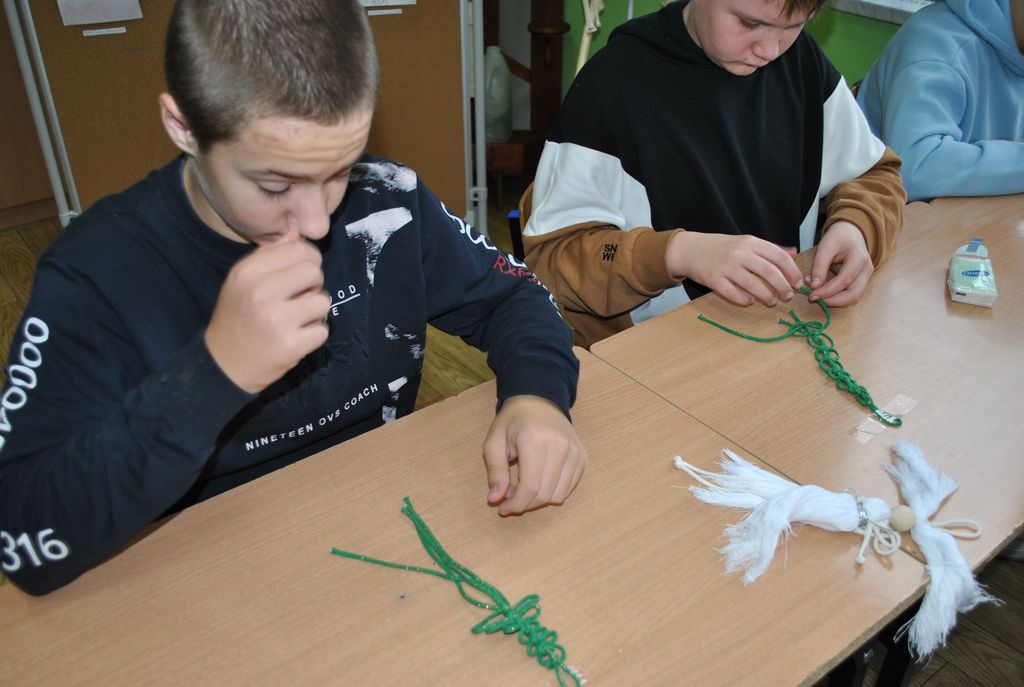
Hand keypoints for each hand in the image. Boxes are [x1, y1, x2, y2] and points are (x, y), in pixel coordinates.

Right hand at [205, 240, 330, 392]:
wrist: (224, 364)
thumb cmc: (238, 316)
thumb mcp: (242, 279)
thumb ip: (270, 254)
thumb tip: (297, 231)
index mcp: (248, 271)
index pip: (299, 249)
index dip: (308, 260)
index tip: (301, 274)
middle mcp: (261, 292)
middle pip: (315, 272)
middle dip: (314, 284)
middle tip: (300, 297)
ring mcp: (277, 320)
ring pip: (323, 302)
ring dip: (315, 312)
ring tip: (297, 319)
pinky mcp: (291, 345)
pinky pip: (323, 330)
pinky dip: (314, 335)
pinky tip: (296, 337)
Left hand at [482, 395, 586, 515]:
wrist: (539, 401)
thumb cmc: (512, 422)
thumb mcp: (494, 442)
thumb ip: (495, 471)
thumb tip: (495, 499)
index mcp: (534, 440)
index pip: (530, 487)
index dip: (516, 504)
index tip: (502, 508)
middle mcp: (559, 446)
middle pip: (545, 495)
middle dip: (525, 504)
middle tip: (510, 496)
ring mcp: (574, 452)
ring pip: (559, 495)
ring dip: (539, 501)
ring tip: (524, 488)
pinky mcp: (582, 457)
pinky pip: (569, 488)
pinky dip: (552, 493)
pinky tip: (539, 482)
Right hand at [666, 231, 802, 306]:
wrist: (690, 249)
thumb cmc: (722, 247)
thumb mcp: (746, 242)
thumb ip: (770, 248)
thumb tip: (794, 253)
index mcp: (751, 242)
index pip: (779, 256)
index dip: (792, 271)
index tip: (798, 283)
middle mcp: (740, 253)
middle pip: (769, 272)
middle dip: (783, 286)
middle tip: (788, 296)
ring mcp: (726, 266)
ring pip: (753, 285)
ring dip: (767, 296)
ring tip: (772, 301)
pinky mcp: (713, 279)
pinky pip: (733, 293)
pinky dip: (744, 300)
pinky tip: (749, 301)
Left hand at [805, 221, 872, 305]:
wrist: (850, 232)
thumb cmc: (838, 237)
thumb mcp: (825, 246)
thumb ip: (819, 266)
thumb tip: (814, 287)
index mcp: (859, 259)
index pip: (844, 281)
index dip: (827, 291)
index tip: (811, 295)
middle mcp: (866, 270)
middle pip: (853, 295)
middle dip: (832, 301)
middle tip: (813, 298)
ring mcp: (866, 277)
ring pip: (853, 297)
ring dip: (833, 299)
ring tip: (816, 292)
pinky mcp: (861, 281)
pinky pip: (849, 294)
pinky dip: (835, 295)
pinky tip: (822, 290)